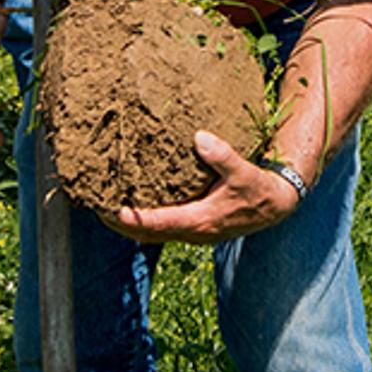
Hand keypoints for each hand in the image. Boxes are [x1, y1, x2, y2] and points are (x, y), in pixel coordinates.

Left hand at [102, 132, 305, 244]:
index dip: (132, 219)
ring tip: (107, 206)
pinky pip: (163, 227)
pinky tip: (136, 202)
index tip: (109, 209)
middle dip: (120, 225)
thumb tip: (199, 138)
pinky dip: (145, 219)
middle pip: (146, 234)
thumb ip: (222, 156)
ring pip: (153, 233)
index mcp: (199, 221)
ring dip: (130, 224)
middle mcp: (192, 232)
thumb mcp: (244, 171)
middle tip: (95, 208)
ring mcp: (193, 233)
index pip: (157, 224)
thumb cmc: (258, 189)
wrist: (276, 205)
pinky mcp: (195, 227)